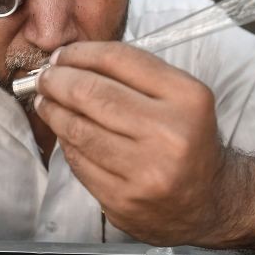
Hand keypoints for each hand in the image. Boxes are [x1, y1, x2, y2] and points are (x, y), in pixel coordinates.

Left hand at [34, 41, 227, 245]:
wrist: (208, 201)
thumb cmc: (186, 140)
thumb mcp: (179, 98)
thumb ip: (133, 75)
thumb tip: (72, 60)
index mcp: (187, 99)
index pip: (120, 61)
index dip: (82, 53)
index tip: (62, 55)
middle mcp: (170, 134)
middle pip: (93, 94)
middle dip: (59, 81)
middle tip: (45, 78)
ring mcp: (145, 171)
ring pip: (79, 130)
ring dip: (54, 111)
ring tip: (46, 102)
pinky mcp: (123, 199)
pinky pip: (79, 162)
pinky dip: (66, 143)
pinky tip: (64, 133)